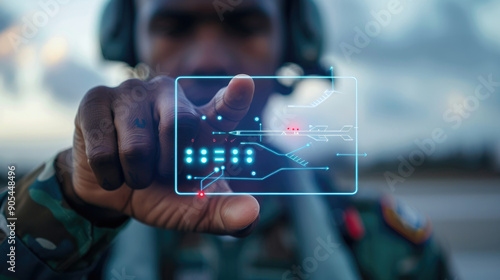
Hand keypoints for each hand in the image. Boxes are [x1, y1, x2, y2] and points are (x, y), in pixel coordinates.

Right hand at [66, 75, 258, 235]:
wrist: (109, 189)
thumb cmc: (159, 190)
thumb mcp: (191, 208)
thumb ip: (222, 213)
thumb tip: (250, 216)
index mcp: (200, 119)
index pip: (225, 106)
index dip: (235, 97)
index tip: (244, 84)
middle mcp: (170, 95)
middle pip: (179, 126)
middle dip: (168, 166)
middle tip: (160, 173)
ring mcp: (132, 92)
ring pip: (137, 146)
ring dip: (135, 176)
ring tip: (133, 172)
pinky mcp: (96, 99)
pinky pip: (103, 150)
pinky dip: (109, 176)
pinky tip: (110, 169)